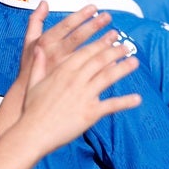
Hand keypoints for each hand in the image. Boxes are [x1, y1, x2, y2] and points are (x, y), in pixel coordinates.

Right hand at [17, 30, 141, 147]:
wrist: (33, 132)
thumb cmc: (31, 109)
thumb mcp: (32, 82)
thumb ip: (38, 65)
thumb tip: (38, 49)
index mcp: (63, 71)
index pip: (86, 52)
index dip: (100, 43)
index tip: (110, 37)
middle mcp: (75, 80)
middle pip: (100, 61)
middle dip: (115, 51)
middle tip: (127, 45)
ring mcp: (84, 96)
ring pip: (108, 77)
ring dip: (123, 68)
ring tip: (135, 62)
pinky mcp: (90, 113)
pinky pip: (111, 105)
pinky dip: (125, 102)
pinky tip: (137, 99)